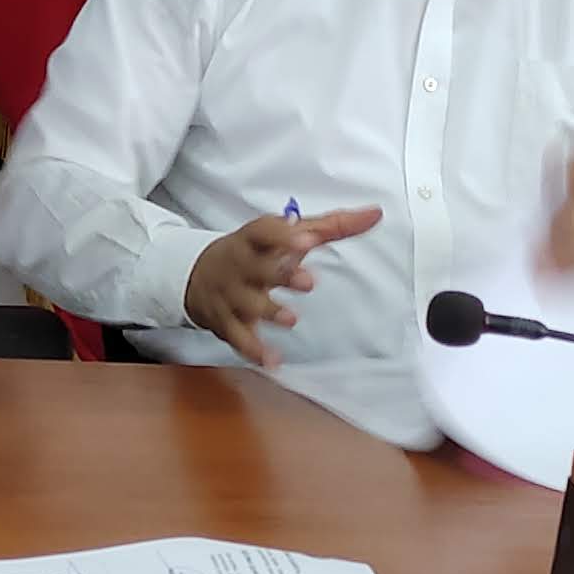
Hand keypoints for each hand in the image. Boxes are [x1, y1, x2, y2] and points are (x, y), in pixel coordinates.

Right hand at [184, 207, 382, 366]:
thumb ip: (333, 226)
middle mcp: (240, 265)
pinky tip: (271, 360)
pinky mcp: (227, 323)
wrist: (197, 274)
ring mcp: (231, 295)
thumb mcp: (287, 234)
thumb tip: (376, 214)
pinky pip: (239, 338)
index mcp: (254, 239)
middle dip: (280, 274)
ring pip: (247, 304)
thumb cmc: (254, 252)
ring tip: (290, 319)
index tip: (307, 239)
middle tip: (307, 281)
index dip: (284, 235)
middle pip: (257, 268)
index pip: (264, 231)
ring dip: (269, 311)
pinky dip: (254, 350)